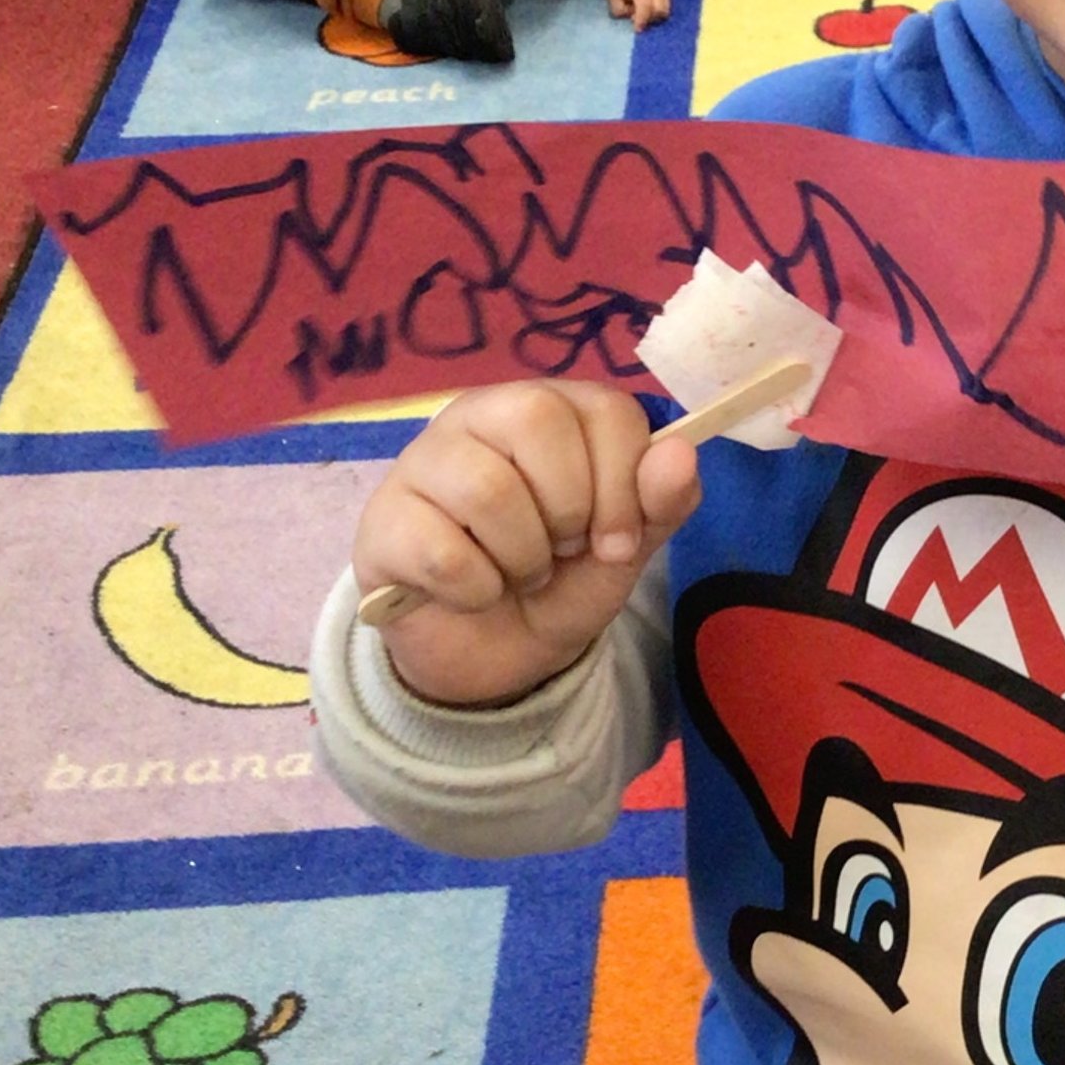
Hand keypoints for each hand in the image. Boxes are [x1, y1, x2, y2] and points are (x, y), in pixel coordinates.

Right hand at [353, 382, 699, 708]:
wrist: (489, 656)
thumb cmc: (557, 583)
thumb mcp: (623, 550)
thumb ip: (660, 503)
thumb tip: (681, 452)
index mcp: (547, 410)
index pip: (605, 408)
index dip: (624, 482)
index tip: (616, 542)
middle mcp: (478, 416)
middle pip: (535, 420)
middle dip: (569, 507)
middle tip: (560, 550)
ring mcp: (421, 463)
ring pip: (487, 488)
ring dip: (523, 558)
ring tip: (518, 574)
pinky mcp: (383, 522)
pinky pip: (443, 552)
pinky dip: (476, 591)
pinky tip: (471, 592)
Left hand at [606, 0, 672, 28]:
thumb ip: (618, 8)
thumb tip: (630, 17)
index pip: (645, 7)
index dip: (642, 21)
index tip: (637, 29)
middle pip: (659, 10)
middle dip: (650, 19)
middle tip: (639, 19)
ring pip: (665, 9)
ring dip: (655, 16)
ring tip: (644, 13)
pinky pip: (667, 4)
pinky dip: (659, 10)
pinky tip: (649, 7)